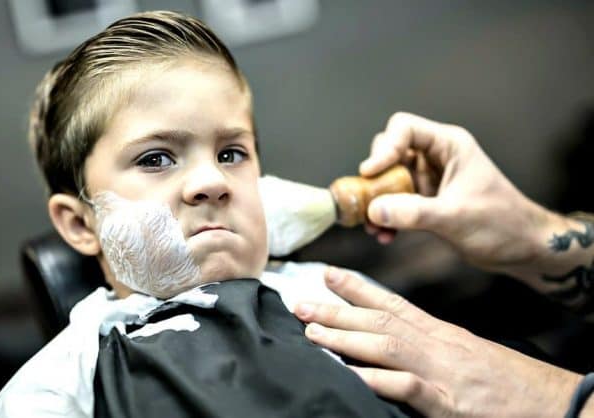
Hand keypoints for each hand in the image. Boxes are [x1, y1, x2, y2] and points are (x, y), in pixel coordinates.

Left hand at [295, 267, 584, 416]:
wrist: (545, 401)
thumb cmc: (501, 380)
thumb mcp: (460, 354)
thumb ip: (426, 346)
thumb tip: (392, 340)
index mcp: (437, 332)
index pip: (390, 302)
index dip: (356, 288)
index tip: (326, 274)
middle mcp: (433, 344)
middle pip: (378, 321)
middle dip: (336, 311)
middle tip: (300, 303)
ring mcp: (438, 371)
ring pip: (386, 347)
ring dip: (346, 339)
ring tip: (312, 333)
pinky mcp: (445, 401)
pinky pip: (407, 388)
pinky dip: (378, 380)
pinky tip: (352, 376)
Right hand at [359, 112, 572, 277]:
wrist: (521, 249)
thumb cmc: (503, 224)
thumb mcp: (456, 217)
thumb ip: (414, 212)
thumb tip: (375, 210)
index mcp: (449, 146)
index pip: (404, 129)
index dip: (384, 148)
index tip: (370, 173)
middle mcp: (436, 157)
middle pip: (390, 152)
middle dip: (376, 178)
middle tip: (368, 201)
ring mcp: (430, 179)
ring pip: (389, 179)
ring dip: (377, 202)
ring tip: (373, 226)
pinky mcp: (426, 201)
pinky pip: (395, 202)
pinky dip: (387, 217)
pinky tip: (385, 236)